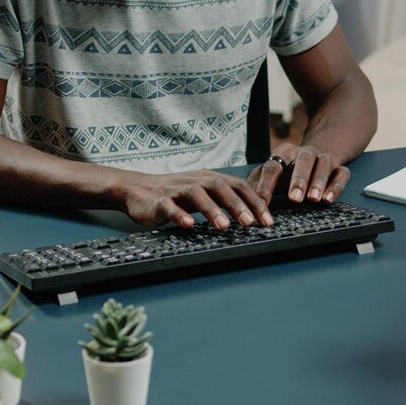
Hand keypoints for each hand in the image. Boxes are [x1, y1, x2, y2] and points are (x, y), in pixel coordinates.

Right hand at [122, 171, 273, 228]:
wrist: (138, 189)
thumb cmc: (175, 193)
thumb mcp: (203, 193)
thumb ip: (224, 200)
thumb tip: (253, 214)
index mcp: (209, 178)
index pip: (238, 186)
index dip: (254, 202)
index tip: (267, 220)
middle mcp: (196, 181)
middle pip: (220, 187)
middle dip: (237, 204)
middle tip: (251, 223)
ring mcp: (177, 190)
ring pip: (197, 194)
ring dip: (211, 209)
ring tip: (224, 226)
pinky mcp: (159, 201)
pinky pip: (170, 206)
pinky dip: (179, 215)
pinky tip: (188, 225)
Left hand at [247, 143, 350, 204]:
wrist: (315, 156)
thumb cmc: (288, 170)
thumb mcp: (271, 173)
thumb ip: (257, 183)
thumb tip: (243, 199)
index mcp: (284, 152)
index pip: (274, 166)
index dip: (267, 184)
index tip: (262, 202)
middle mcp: (305, 153)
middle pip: (304, 160)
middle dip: (299, 180)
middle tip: (294, 198)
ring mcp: (323, 159)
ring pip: (323, 165)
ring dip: (319, 182)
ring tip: (313, 199)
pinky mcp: (339, 167)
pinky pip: (342, 174)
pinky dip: (336, 186)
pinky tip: (328, 199)